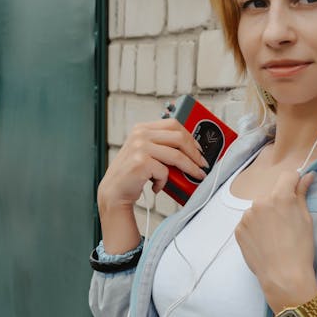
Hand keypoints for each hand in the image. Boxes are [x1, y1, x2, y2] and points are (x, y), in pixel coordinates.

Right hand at [98, 118, 208, 253]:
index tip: (198, 149)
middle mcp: (140, 134)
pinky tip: (157, 186)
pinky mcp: (141, 162)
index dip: (190, 136)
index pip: (173, 124)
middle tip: (202, 164)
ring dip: (190, 168)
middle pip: (178, 137)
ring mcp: (140, 147)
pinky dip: (164, 182)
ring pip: (176, 155)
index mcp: (142, 128)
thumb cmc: (132, 174)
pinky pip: (165, 172)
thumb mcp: (145, 152)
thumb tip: (191, 149)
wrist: (114, 191)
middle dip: (195, 152)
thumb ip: (162, 145)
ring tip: (196, 176)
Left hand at [235, 170, 316, 311]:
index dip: (294, 182)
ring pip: (258, 208)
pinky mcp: (239, 229)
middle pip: (271, 194)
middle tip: (286, 223)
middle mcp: (260, 202)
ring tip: (274, 236)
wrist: (283, 277)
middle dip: (278, 203)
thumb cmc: (300, 249)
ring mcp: (246, 216)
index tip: (297, 192)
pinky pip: (249, 222)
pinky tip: (264, 241)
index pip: (287, 176)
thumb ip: (302, 193)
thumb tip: (308, 175)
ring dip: (265, 215)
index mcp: (279, 197)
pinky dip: (255, 228)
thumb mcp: (306, 219)